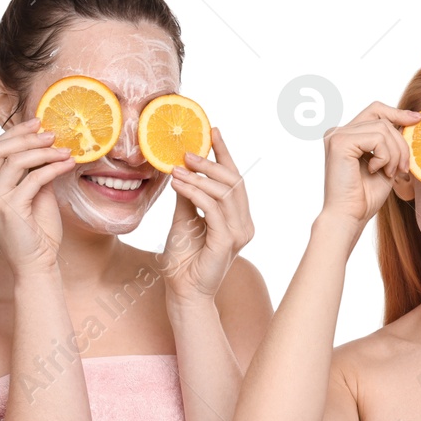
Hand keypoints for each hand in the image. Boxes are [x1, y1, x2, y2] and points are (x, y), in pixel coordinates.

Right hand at [0, 117, 76, 276]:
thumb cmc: (37, 233)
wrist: (38, 265)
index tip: (37, 123)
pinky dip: (52, 168)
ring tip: (65, 150)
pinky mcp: (8, 210)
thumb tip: (46, 144)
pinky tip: (67, 165)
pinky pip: (32, 179)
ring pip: (15, 162)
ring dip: (43, 152)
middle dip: (25, 137)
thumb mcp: (34, 196)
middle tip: (51, 133)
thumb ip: (33, 172)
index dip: (14, 134)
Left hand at [163, 127, 253, 304]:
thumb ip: (189, 196)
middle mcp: (244, 224)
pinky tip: (178, 185)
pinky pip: (212, 209)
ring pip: (225, 193)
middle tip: (186, 152)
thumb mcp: (184, 217)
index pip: (235, 180)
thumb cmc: (183, 258)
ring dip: (199, 177)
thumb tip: (183, 169)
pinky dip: (195, 193)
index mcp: (238, 218)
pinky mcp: (227, 241)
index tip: (213, 131)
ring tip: (176, 169)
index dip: (225, 154)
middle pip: (234, 183)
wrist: (181, 289)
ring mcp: (239, 233)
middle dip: (211, 162)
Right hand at [320, 102, 417, 229]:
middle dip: (401, 142)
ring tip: (389, 173)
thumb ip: (391, 142)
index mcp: (347, 135)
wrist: (350, 216)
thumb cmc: (366, 196)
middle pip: (382, 119)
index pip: (375, 111)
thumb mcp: (386, 163)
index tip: (419, 119)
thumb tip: (410, 119)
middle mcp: (338, 132)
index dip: (397, 112)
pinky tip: (376, 170)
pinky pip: (377, 138)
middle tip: (403, 168)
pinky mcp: (339, 142)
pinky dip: (384, 156)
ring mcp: (337, 135)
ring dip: (394, 154)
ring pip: (383, 129)